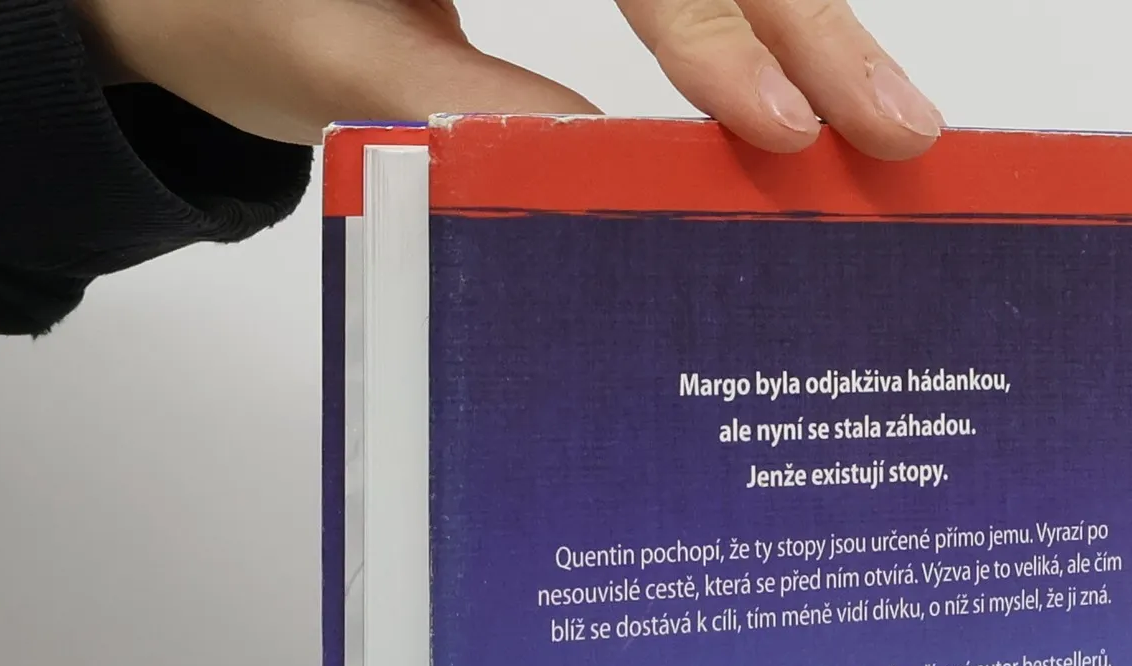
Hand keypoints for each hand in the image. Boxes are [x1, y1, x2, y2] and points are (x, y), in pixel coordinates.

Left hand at [75, 0, 943, 157]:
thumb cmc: (236, 2)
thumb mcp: (333, 59)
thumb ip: (466, 111)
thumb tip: (613, 181)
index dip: (713, 27)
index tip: (774, 125)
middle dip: (809, 18)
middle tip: (895, 129)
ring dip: (810, 18)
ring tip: (887, 118)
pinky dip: (760, 22)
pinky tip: (817, 87)